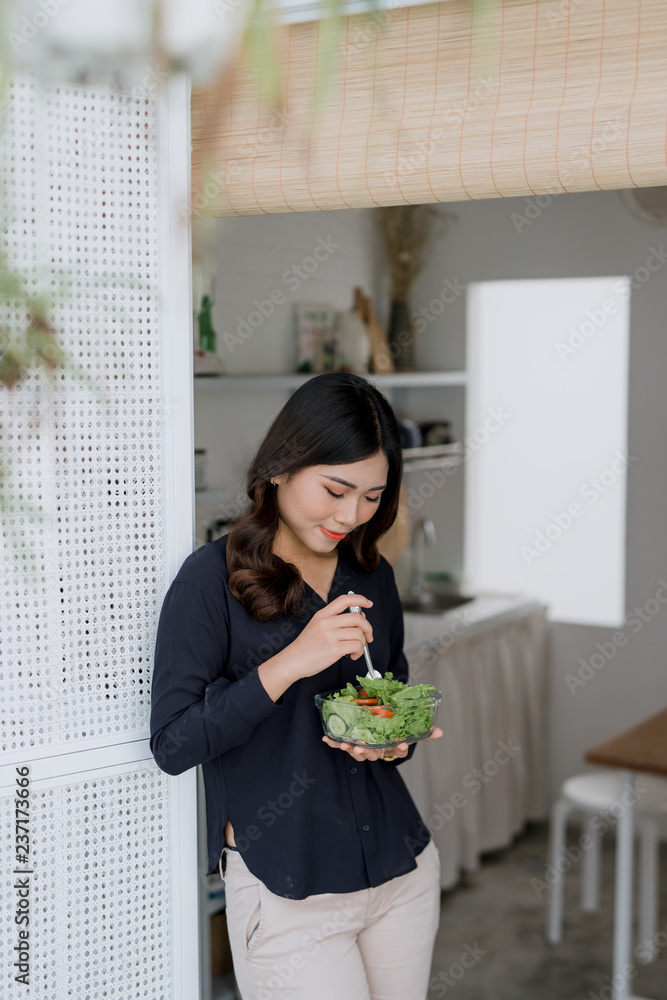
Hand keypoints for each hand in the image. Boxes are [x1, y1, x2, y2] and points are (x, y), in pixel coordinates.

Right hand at [286, 592, 373, 680]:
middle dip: (368, 628)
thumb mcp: (317, 626)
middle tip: (368, 635)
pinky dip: (359, 651)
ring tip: (356, 649)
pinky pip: (356, 646)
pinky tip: (353, 654)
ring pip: (359, 634)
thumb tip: (359, 616)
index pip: (344, 600)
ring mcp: (330, 636)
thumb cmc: (306, 646)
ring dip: (363, 643)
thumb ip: (336, 620)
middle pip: (357, 618)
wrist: (293, 660)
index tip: (368, 603)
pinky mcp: (334, 649)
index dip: (360, 599)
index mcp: (323, 614)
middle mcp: (327, 622)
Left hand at [322, 727, 442, 761]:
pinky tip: (327, 739)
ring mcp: (365, 749)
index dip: (400, 748)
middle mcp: (379, 750)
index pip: (398, 750)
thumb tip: (440, 732)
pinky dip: (334, 742)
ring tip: (347, 744)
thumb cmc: (395, 733)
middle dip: (367, 750)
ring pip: (358, 752)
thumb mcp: (410, 732)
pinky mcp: (352, 745)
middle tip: (361, 746)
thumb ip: (424, 733)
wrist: (381, 736)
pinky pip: (343, 745)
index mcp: (393, 747)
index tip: (401, 744)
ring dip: (350, 748)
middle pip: (374, 753)